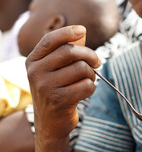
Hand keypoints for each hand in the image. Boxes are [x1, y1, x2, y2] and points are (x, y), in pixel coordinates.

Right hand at [26, 25, 100, 150]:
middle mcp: (35, 72)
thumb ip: (67, 50)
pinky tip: (84, 92)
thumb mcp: (55, 70)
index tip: (82, 30)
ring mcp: (45, 87)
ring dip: (91, 74)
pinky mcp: (58, 100)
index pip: (50, 40)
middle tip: (97, 62)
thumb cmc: (57, 90)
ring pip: (81, 68)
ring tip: (87, 79)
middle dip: (90, 55)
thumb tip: (82, 31)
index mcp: (33, 61)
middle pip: (70, 52)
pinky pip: (87, 85)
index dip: (67, 32)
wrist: (50, 122)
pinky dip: (91, 87)